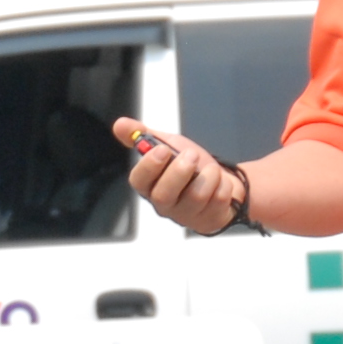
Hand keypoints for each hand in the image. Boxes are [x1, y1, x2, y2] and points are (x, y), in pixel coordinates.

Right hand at [115, 120, 241, 236]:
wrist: (221, 179)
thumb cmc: (190, 166)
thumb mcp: (168, 145)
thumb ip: (145, 136)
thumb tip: (119, 124)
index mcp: (150, 184)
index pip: (138, 181)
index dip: (149, 166)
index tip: (163, 149)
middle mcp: (164, 203)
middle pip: (163, 195)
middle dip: (179, 171)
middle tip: (192, 154)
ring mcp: (186, 214)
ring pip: (195, 196)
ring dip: (208, 175)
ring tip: (210, 169)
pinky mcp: (208, 219)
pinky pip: (218, 199)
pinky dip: (223, 183)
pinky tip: (219, 183)